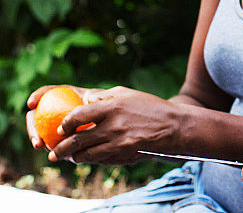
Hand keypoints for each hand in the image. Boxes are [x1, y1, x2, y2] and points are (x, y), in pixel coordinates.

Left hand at [29, 85, 179, 164]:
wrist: (174, 126)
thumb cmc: (150, 107)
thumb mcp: (128, 94)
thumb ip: (104, 97)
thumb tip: (83, 101)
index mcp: (113, 108)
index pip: (78, 116)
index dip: (66, 123)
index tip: (61, 128)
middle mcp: (113, 127)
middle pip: (78, 140)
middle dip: (62, 148)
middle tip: (54, 151)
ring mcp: (118, 144)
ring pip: (87, 155)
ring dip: (74, 158)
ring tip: (68, 157)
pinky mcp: (124, 156)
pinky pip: (101, 161)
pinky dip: (92, 161)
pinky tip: (88, 159)